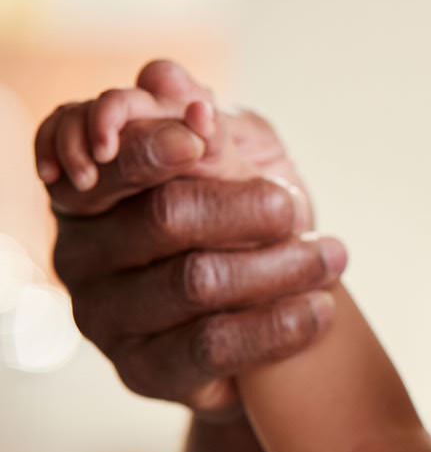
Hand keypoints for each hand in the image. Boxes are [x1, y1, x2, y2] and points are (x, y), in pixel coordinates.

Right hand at [40, 60, 345, 415]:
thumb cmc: (246, 227)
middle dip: (247, 208)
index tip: (200, 138)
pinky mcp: (141, 372)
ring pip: (197, 281)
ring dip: (281, 266)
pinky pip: (214, 344)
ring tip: (332, 257)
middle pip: (166, 216)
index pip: (102, 156)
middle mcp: (78, 253)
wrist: (267, 330)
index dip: (149, 144)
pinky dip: (279, 322)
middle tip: (297, 207)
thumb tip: (168, 79)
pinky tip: (321, 308)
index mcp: (88, 189)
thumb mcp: (241, 164)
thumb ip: (210, 125)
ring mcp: (104, 318)